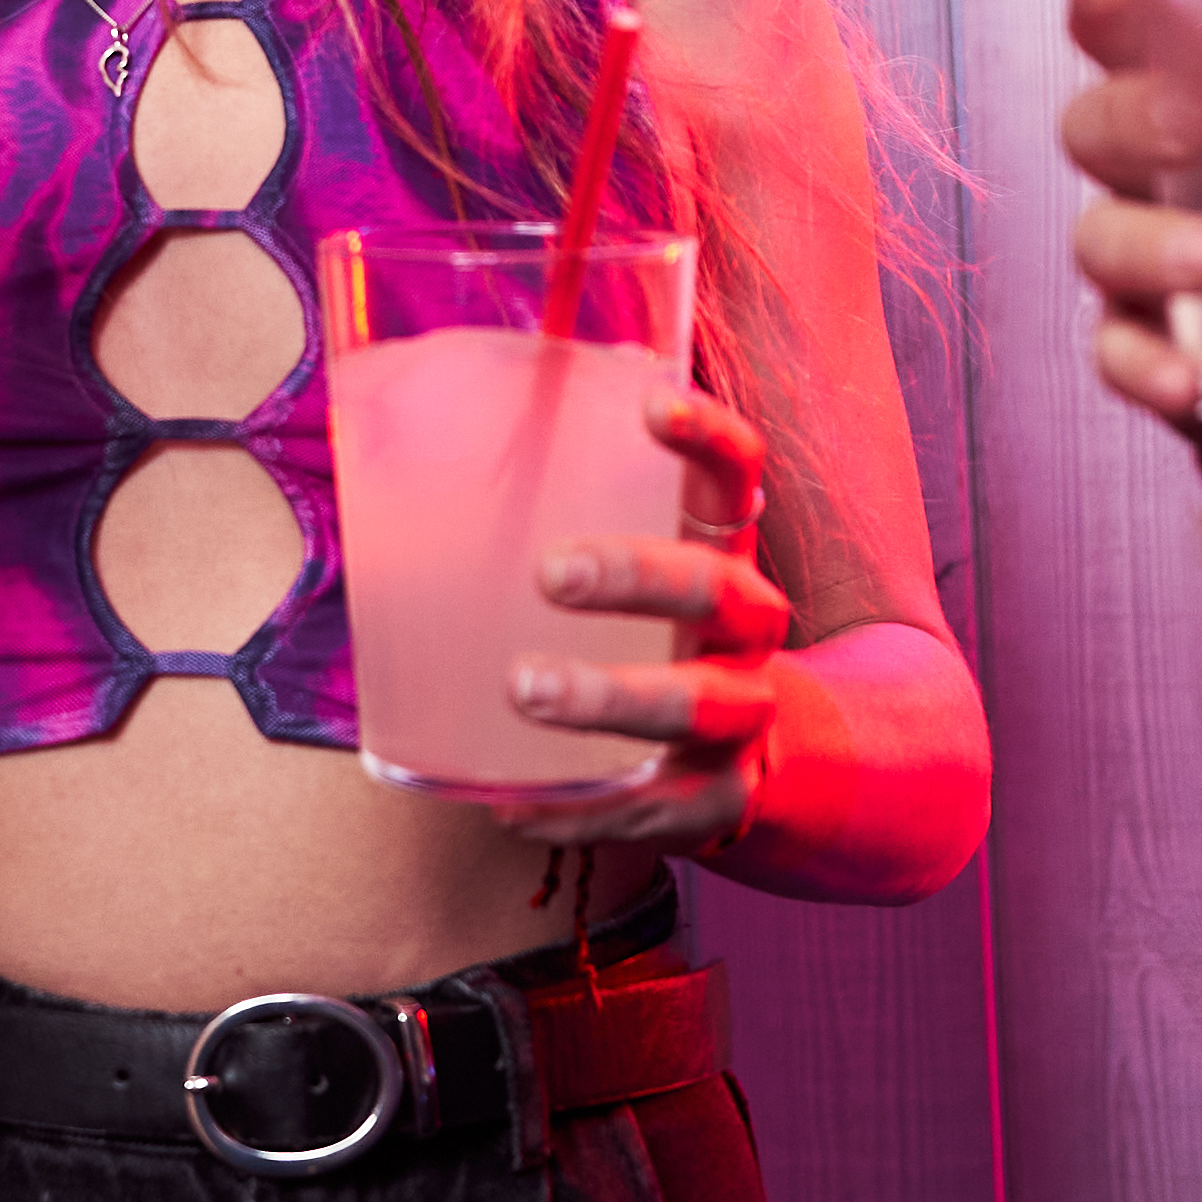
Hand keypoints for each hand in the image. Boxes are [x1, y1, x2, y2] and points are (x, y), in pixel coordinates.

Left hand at [475, 376, 789, 854]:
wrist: (744, 750)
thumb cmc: (654, 625)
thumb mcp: (631, 549)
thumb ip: (568, 482)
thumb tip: (455, 390)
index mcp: (721, 548)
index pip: (735, 475)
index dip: (706, 435)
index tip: (651, 404)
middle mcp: (747, 625)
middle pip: (714, 588)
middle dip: (636, 575)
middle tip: (550, 572)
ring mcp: (743, 715)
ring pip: (694, 704)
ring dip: (609, 696)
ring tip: (522, 687)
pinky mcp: (722, 800)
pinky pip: (657, 810)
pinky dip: (583, 812)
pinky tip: (512, 808)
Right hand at [1055, 0, 1201, 558]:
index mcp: (1201, 94)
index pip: (1131, 30)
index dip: (1113, 3)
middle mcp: (1157, 174)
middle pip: (1097, 125)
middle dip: (1134, 116)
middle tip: (1196, 123)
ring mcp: (1148, 268)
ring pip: (1099, 240)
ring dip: (1146, 245)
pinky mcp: (1162, 355)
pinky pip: (1118, 356)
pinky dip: (1143, 367)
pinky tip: (1185, 377)